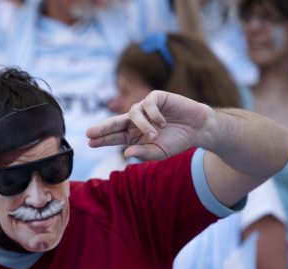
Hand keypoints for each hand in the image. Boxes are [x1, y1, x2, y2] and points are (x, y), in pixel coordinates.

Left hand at [87, 90, 210, 160]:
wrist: (197, 128)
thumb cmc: (177, 141)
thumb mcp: (159, 152)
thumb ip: (143, 153)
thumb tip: (126, 153)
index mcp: (133, 136)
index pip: (114, 137)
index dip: (102, 139)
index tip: (89, 142)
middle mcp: (136, 121)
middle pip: (115, 123)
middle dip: (102, 128)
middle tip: (90, 132)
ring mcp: (145, 108)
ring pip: (133, 113)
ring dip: (143, 125)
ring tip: (155, 134)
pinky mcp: (156, 97)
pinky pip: (148, 104)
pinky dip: (154, 115)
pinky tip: (164, 122)